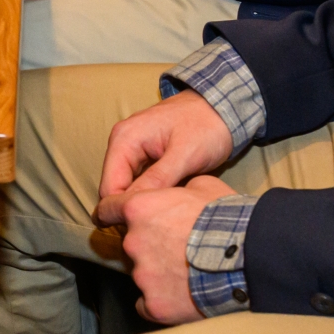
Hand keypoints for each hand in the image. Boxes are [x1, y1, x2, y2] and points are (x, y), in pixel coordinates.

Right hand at [96, 90, 235, 215]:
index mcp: (125, 139)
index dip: (123, 211)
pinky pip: (139, 181)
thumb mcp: (184, 155)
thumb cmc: (206, 126)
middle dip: (132, 208)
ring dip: (142, 202)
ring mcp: (133, 148)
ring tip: (164, 218)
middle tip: (158, 227)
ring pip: (127, 187)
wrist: (224, 106)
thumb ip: (157, 179)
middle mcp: (122, 142)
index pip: (109, 187)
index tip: (147, 228)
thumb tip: (133, 206)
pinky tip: (166, 204)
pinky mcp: (145, 155)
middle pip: (115, 188)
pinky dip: (149, 193)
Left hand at [109, 175, 238, 324]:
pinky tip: (181, 296)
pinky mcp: (155, 304)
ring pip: (142, 274)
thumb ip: (178, 189)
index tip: (112, 219)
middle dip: (149, 245)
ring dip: (159, 273)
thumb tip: (177, 193)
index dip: (112, 214)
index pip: (108, 209)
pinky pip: (147, 304)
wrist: (246, 257)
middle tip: (179, 248)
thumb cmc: (225, 218)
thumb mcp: (203, 186)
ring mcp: (142, 276)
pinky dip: (160, 301)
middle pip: (131, 244)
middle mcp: (133, 242)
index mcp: (139, 209)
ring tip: (190, 273)